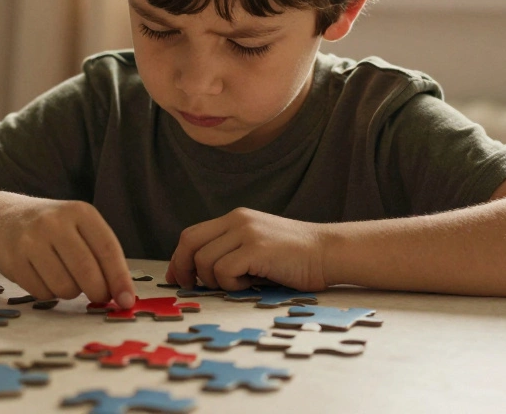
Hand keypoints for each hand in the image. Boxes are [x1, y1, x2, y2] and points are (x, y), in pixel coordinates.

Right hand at [0, 199, 135, 307]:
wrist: (4, 218)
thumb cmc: (53, 228)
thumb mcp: (79, 227)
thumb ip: (101, 255)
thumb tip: (123, 295)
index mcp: (80, 212)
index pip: (107, 249)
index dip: (119, 279)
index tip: (127, 301)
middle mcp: (55, 222)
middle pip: (86, 272)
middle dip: (97, 292)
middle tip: (99, 297)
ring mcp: (31, 240)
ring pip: (65, 287)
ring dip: (71, 292)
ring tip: (64, 277)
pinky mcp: (14, 260)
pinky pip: (42, 293)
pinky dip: (49, 293)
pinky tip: (43, 277)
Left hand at [166, 208, 327, 291]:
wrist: (329, 252)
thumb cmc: (294, 258)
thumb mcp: (256, 246)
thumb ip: (230, 251)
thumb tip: (196, 275)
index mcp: (235, 218)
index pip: (191, 234)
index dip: (179, 258)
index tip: (177, 278)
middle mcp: (237, 220)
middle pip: (189, 243)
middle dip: (184, 269)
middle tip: (191, 287)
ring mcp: (246, 232)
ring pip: (205, 261)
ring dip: (216, 281)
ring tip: (241, 283)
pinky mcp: (256, 248)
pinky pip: (224, 270)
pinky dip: (231, 284)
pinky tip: (251, 283)